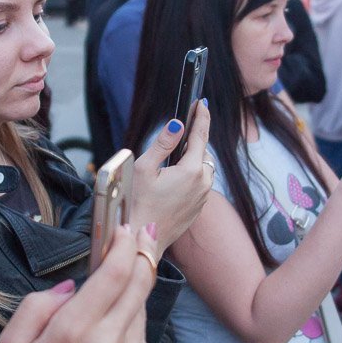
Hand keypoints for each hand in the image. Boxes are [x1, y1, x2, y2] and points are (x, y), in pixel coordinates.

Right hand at [0, 226, 158, 342]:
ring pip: (142, 306)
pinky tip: (117, 310)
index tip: (126, 227)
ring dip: (137, 282)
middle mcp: (108, 342)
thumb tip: (73, 286)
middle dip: (143, 252)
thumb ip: (39, 304)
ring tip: (127, 266)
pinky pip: (140, 330)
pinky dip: (133, 312)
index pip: (115, 274)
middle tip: (143, 231)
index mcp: (74, 330)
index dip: (125, 245)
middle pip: (139, 283)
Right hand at [131, 101, 213, 249]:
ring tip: (177, 156)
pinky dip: (193, 175)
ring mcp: (202, 198)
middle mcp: (202, 183)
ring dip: (194, 159)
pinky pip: (201, 184)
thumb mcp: (144, 168)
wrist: (142, 239)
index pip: (200, 135)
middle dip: (195, 140)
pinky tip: (175, 179)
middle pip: (204, 152)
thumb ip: (163, 144)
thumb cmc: (137, 204)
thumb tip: (177, 125)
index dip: (201, 117)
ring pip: (204, 169)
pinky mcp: (199, 208)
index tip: (201, 103)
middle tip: (181, 132)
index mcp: (190, 170)